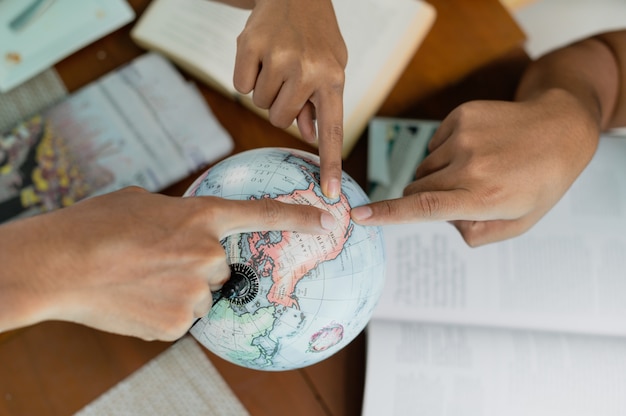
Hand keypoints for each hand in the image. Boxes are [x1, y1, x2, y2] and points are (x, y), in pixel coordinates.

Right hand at [0, 187, 335, 340]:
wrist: (58, 265)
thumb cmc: (96, 225)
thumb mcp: (145, 203)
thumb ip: (181, 216)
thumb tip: (192, 230)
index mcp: (201, 216)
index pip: (262, 214)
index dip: (298, 217)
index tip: (328, 219)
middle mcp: (208, 254)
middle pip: (221, 266)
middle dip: (197, 265)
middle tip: (156, 260)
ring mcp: (195, 292)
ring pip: (200, 294)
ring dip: (178, 289)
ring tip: (138, 279)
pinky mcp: (176, 325)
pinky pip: (181, 318)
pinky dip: (162, 311)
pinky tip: (135, 299)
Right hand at [232, 0, 347, 197]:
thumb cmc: (315, 37)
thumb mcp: (331, 67)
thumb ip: (320, 103)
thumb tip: (309, 135)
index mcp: (333, 79)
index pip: (331, 131)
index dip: (331, 165)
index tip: (331, 194)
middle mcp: (308, 70)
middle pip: (281, 120)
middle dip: (281, 107)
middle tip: (288, 79)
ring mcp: (278, 58)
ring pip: (260, 105)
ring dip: (265, 90)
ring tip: (277, 62)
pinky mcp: (250, 47)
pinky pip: (240, 87)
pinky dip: (246, 77)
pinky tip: (260, 56)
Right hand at [351, 89, 599, 245]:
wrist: (561, 129)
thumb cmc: (540, 182)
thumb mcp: (519, 224)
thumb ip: (476, 234)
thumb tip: (445, 220)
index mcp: (483, 197)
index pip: (424, 208)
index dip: (388, 214)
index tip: (360, 216)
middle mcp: (470, 166)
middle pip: (416, 189)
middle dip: (425, 198)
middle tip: (460, 195)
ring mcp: (464, 137)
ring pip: (424, 168)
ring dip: (439, 175)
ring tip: (477, 168)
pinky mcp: (461, 117)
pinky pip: (434, 145)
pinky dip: (447, 153)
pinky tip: (477, 149)